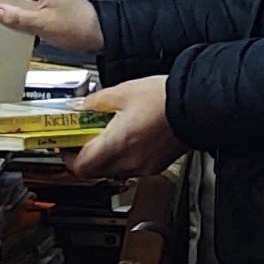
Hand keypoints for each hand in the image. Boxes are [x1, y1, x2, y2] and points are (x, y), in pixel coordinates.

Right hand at [0, 0, 103, 52]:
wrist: (101, 35)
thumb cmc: (77, 27)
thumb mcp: (41, 24)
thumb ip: (15, 17)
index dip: (1, 2)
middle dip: (12, 10)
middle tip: (8, 25)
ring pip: (26, 1)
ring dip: (22, 15)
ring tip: (23, 28)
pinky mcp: (57, 0)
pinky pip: (36, 6)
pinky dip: (32, 16)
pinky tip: (32, 28)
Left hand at [67, 76, 185, 178]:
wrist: (197, 105)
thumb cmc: (165, 99)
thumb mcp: (122, 92)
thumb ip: (95, 102)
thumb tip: (77, 106)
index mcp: (117, 144)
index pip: (80, 166)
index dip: (67, 156)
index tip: (65, 142)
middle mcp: (129, 161)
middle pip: (94, 171)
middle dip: (84, 156)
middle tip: (82, 137)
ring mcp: (144, 166)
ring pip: (113, 171)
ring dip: (104, 157)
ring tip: (106, 134)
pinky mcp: (157, 166)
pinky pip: (132, 167)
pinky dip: (123, 156)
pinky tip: (128, 137)